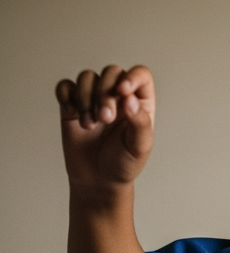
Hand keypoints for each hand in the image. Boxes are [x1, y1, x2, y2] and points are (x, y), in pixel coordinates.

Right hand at [56, 65, 154, 200]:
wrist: (98, 180)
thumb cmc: (124, 164)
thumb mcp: (139, 147)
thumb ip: (140, 123)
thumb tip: (130, 99)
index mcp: (140, 103)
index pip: (140, 75)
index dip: (131, 76)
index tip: (122, 91)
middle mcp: (118, 96)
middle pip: (111, 73)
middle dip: (105, 94)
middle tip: (105, 119)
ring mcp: (94, 99)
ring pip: (87, 77)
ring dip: (86, 98)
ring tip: (90, 125)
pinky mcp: (73, 105)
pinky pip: (65, 87)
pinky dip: (67, 97)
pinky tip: (74, 115)